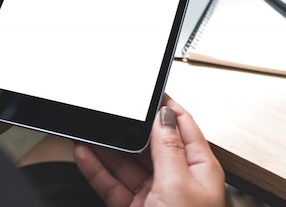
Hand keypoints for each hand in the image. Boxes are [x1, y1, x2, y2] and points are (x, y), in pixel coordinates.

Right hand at [74, 95, 225, 206]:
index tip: (149, 91)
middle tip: (110, 111)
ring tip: (90, 129)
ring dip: (108, 147)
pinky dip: (97, 169)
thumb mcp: (179, 185)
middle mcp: (178, 179)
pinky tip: (86, 154)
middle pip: (150, 143)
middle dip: (129, 128)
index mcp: (200, 168)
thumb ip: (169, 149)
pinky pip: (113, 184)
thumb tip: (164, 115)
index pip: (183, 126)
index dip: (166, 106)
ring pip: (127, 163)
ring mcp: (155, 195)